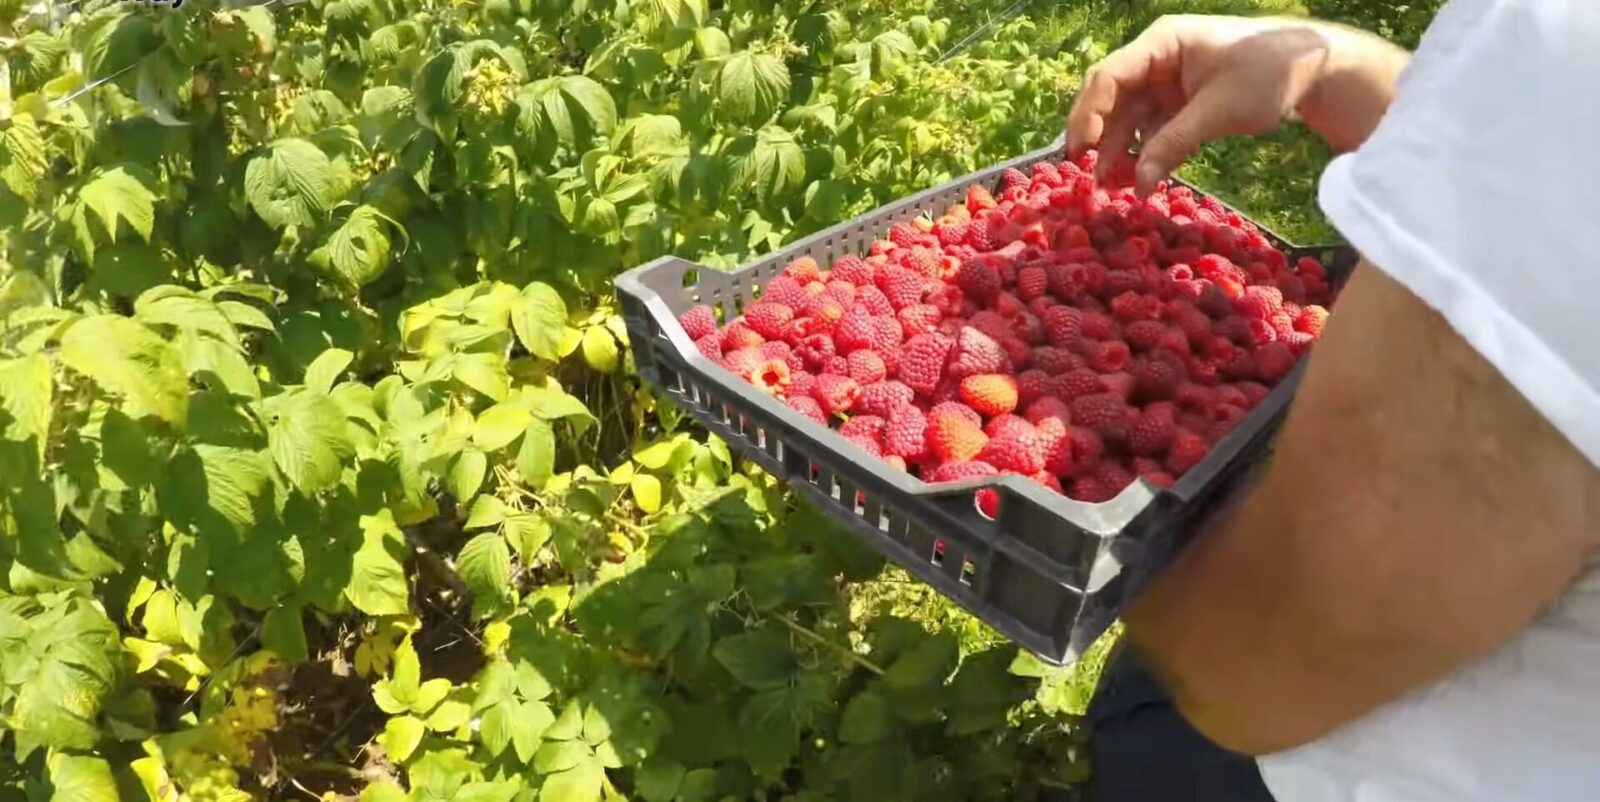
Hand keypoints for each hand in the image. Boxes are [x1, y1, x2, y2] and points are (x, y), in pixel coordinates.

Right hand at [1067, 15, 1406, 193]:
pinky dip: (1149, 153)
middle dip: (1101, 139)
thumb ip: (1174, 143)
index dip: (1089, 115)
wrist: (1315, 68)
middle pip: (1112, 99)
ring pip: (1131, 118)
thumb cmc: (1268, 73)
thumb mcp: (1218, 110)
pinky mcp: (1181, 102)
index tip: (1081, 153)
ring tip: (1115, 188)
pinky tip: (1145, 179)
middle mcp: (1157, 59)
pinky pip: (1154, 128)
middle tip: (1091, 178)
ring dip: (1123, 152)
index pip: (1109, 77)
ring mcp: (1168, 81)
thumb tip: (1140, 184)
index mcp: (1162, 43)